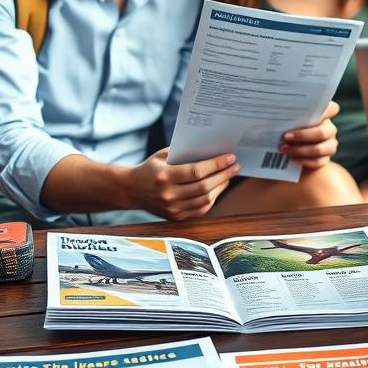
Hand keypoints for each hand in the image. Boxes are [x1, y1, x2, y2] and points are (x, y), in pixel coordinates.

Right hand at [124, 150, 239, 219]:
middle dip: (223, 175)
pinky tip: (218, 188)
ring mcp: (172, 209)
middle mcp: (168, 195)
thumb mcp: (163, 155)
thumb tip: (212, 150)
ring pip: (205, 199)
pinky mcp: (175, 217)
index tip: (230, 157)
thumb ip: (184, 153)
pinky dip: (212, 199)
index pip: (197, 172)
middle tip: (235, 166)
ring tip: (229, 176)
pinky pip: (200, 210)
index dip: (216, 165)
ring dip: (221, 187)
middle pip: (204, 187)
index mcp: (164, 177)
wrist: (132, 190)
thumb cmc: (150, 168)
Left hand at [278, 100, 338, 169]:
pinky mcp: (324, 158)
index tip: (306, 112)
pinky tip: (291, 158)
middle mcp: (328, 128)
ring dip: (301, 150)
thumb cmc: (282, 128)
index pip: (332, 109)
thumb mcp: (284, 119)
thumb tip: (277, 111)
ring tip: (284, 149)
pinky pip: (318, 161)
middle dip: (303, 135)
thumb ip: (287, 115)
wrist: (283, 148)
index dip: (325, 110)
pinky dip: (303, 160)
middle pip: (323, 132)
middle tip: (285, 136)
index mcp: (322, 114)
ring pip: (321, 149)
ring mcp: (329, 144)